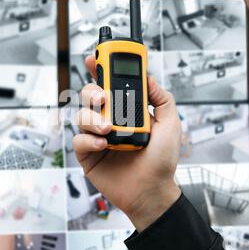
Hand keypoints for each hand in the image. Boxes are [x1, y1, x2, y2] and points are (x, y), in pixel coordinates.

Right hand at [73, 55, 181, 232]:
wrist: (152, 191)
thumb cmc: (161, 161)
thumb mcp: (170, 124)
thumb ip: (161, 98)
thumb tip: (149, 78)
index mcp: (127, 112)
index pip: (110, 85)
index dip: (100, 70)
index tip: (95, 58)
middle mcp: (109, 121)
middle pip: (89, 96)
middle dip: (91, 92)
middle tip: (102, 98)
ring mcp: (97, 137)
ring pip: (81, 116)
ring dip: (92, 118)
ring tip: (108, 129)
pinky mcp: (88, 154)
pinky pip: (78, 140)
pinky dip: (88, 140)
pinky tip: (103, 145)